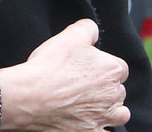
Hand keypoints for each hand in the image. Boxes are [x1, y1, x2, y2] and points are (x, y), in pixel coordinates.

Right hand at [0, 19, 129, 131]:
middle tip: (83, 83)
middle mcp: (114, 95)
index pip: (119, 67)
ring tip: (93, 104)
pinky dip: (100, 127)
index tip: (87, 66)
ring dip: (111, 109)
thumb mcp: (69, 35)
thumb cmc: (50, 66)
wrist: (31, 97)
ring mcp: (104, 117)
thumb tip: (93, 29)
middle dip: (106, 87)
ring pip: (120, 114)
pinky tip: (88, 121)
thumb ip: (87, 29)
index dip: (103, 64)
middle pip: (119, 90)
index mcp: (112, 70)